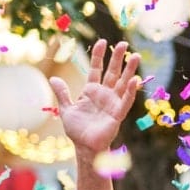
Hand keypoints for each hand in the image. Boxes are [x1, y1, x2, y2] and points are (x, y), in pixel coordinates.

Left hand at [51, 39, 141, 154]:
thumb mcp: (66, 109)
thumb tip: (53, 78)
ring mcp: (113, 103)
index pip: (96, 69)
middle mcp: (105, 94)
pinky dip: (131, 91)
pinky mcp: (118, 114)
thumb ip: (62, 93)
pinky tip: (135, 80)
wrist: (85, 147)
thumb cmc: (77, 130)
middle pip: (113, 72)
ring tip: (136, 56)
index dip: (99, 56)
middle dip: (118, 58)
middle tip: (123, 43)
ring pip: (123, 83)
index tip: (102, 42)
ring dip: (130, 70)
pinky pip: (126, 100)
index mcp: (92, 91)